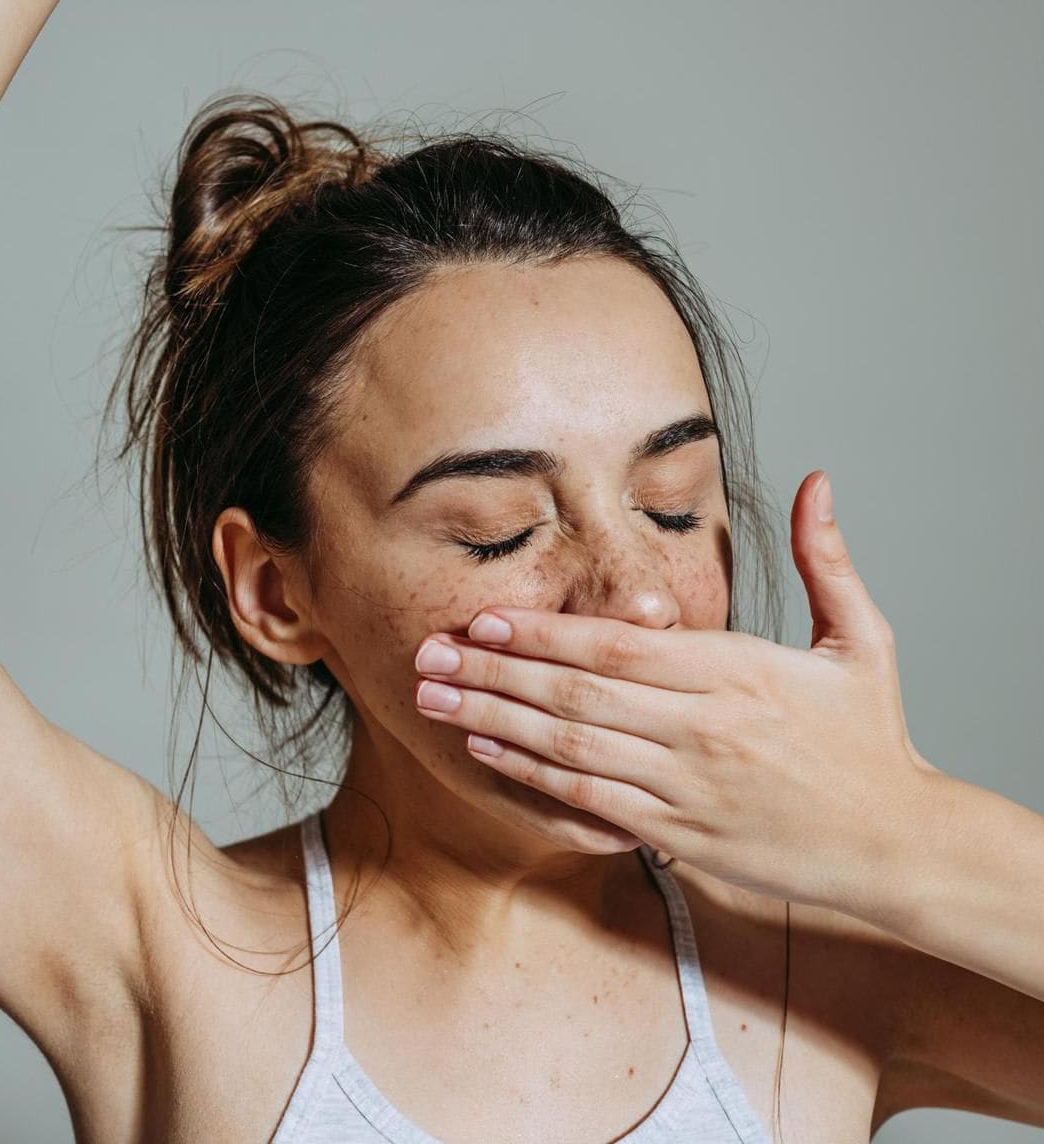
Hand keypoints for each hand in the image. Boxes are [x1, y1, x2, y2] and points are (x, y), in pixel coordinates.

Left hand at [412, 470, 940, 913]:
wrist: (899, 845)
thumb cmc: (871, 740)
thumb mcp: (863, 640)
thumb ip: (827, 559)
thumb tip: (816, 481)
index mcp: (736, 671)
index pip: (620, 646)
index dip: (545, 632)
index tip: (485, 619)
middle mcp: (701, 727)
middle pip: (577, 694)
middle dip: (493, 673)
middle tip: (426, 656)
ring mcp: (685, 785)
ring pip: (571, 748)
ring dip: (494, 722)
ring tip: (432, 701)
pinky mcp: (680, 833)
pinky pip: (591, 803)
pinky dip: (534, 778)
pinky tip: (487, 754)